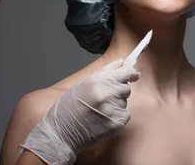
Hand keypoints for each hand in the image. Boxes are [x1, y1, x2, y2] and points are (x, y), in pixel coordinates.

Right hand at [19, 59, 139, 164]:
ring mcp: (112, 109)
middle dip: (118, 92)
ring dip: (116, 105)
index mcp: (98, 80)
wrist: (60, 133)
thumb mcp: (83, 83)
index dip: (131, 74)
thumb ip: (106, 71)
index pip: (126, 73)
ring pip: (124, 102)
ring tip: (99, 110)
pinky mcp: (116, 123)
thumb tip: (122, 62)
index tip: (134, 76)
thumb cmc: (69, 107)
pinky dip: (117, 117)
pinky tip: (103, 119)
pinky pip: (125, 115)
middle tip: (103, 99)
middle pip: (126, 89)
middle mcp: (106, 93)